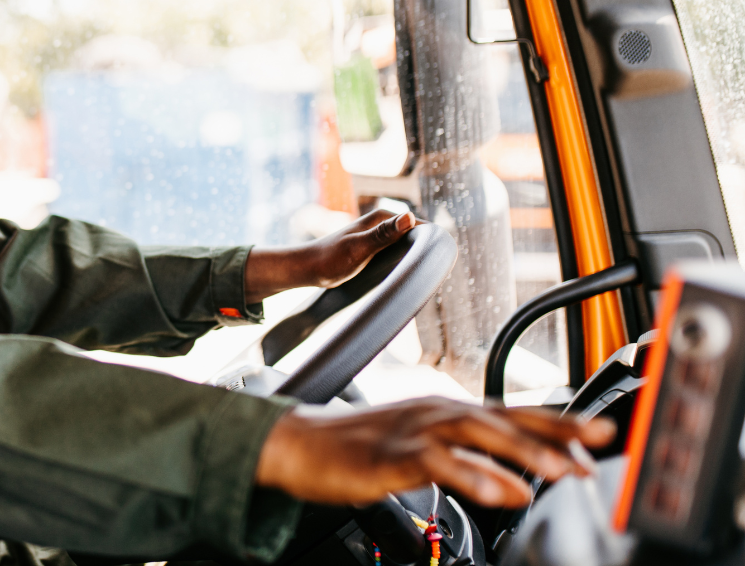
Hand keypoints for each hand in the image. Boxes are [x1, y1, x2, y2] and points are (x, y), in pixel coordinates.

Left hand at [244, 209, 421, 302]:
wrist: (307, 269)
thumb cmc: (330, 259)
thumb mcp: (359, 248)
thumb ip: (383, 234)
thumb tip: (409, 218)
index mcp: (383, 217)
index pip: (420, 226)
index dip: (432, 243)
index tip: (436, 265)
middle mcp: (383, 223)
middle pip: (416, 237)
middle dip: (424, 253)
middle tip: (428, 276)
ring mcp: (379, 236)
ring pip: (407, 247)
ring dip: (414, 259)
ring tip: (418, 279)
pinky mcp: (375, 249)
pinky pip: (396, 254)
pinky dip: (402, 264)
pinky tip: (404, 278)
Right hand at [254, 398, 616, 507]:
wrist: (300, 444)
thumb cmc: (358, 447)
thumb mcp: (421, 446)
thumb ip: (468, 458)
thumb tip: (515, 479)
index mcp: (447, 411)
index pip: (513, 413)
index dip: (559, 423)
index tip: (602, 435)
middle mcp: (437, 413)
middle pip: (507, 418)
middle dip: (557, 432)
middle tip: (599, 445)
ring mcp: (416, 431)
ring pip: (480, 435)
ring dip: (525, 452)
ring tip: (562, 472)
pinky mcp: (393, 454)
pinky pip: (441, 464)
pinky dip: (475, 476)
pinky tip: (501, 492)